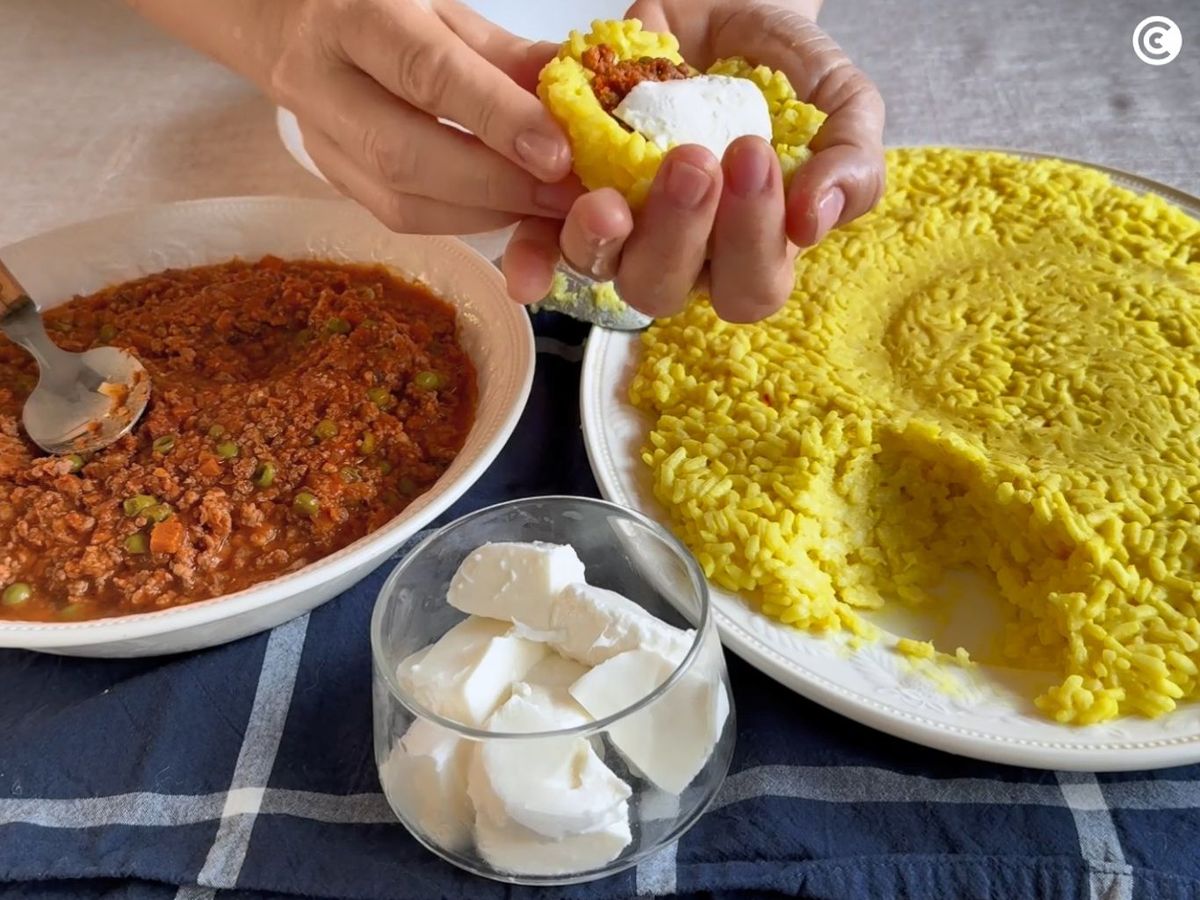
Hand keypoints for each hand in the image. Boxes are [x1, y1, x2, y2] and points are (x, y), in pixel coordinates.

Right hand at [267, 0, 581, 233]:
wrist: (282, 18)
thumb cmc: (374, 6)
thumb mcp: (439, 7)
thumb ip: (503, 55)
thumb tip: (573, 97)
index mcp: (355, 16)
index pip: (428, 74)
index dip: (496, 119)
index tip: (556, 153)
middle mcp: (321, 80)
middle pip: (404, 155)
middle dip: (495, 186)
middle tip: (561, 197)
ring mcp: (317, 137)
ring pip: (398, 201)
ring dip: (483, 214)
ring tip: (543, 207)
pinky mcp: (328, 176)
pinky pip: (395, 215)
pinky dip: (459, 220)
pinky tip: (502, 209)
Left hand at [503, 0, 885, 322]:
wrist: (726, 9)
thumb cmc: (787, 71)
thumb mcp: (841, 103)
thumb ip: (851, 160)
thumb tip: (812, 220)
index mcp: (749, 250)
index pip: (750, 287)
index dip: (751, 242)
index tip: (755, 157)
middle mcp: (682, 254)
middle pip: (666, 292)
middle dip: (679, 236)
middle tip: (695, 161)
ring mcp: (623, 228)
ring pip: (603, 269)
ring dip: (604, 241)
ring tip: (610, 196)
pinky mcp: (569, 194)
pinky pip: (542, 238)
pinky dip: (534, 246)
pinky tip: (532, 237)